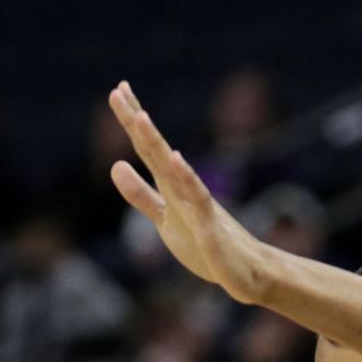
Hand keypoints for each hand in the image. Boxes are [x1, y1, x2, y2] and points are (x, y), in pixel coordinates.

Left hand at [108, 81, 273, 303]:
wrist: (246, 271)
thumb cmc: (206, 245)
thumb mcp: (164, 219)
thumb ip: (140, 195)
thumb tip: (116, 165)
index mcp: (170, 188)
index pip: (147, 150)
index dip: (132, 122)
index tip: (118, 91)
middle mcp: (183, 189)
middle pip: (156, 151)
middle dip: (137, 122)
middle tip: (118, 90)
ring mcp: (197, 206)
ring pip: (173, 170)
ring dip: (156, 143)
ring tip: (139, 117)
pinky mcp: (210, 227)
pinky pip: (197, 200)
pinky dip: (186, 179)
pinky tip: (175, 160)